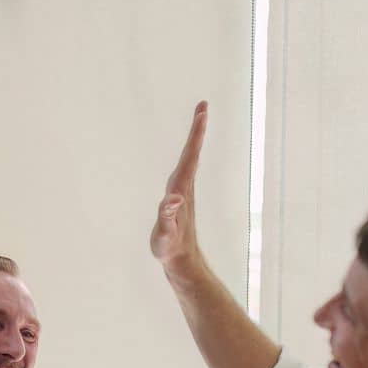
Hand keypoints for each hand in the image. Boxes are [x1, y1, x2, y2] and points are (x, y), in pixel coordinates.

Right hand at [149, 101, 208, 275]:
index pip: (189, 157)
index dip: (195, 134)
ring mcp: (183, 192)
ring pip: (189, 160)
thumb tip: (174, 199)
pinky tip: (187, 152)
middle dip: (196, 130)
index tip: (202, 112)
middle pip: (191, 153)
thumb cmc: (171, 249)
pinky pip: (184, 169)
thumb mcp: (165, 235)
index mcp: (181, 190)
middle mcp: (184, 187)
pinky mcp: (179, 198)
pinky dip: (187, 154)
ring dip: (194, 139)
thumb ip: (168, 217)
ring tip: (198, 120)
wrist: (181, 261)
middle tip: (202, 107)